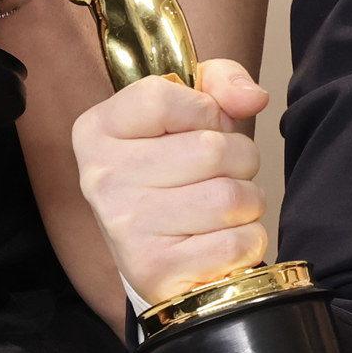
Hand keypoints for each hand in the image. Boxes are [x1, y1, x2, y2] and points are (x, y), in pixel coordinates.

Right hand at [71, 64, 272, 305]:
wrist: (156, 254)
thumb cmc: (176, 171)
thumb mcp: (188, 110)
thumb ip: (220, 82)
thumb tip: (253, 98)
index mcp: (98, 130)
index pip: (161, 97)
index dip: (205, 109)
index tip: (205, 124)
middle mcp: (102, 178)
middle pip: (211, 149)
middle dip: (240, 158)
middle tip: (223, 173)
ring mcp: (125, 227)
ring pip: (231, 198)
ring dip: (248, 201)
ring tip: (224, 207)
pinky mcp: (155, 270)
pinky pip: (237, 243)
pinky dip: (248, 239)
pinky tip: (222, 239)